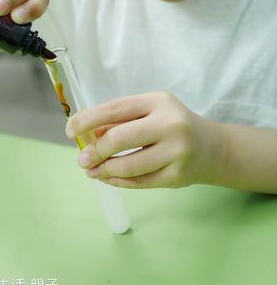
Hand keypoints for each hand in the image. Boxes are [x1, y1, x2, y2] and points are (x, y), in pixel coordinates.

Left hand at [65, 92, 223, 188]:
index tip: (70, 130)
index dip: (88, 120)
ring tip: (92, 170)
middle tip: (82, 159)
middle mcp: (170, 125)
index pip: (115, 109)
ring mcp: (176, 152)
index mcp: (158, 102)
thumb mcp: (150, 112)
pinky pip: (139, 182)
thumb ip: (120, 121)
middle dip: (95, 150)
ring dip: (104, 170)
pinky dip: (118, 181)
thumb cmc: (172, 125)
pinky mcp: (177, 176)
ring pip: (129, 166)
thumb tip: (86, 135)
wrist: (213, 148)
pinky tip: (107, 177)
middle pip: (120, 139)